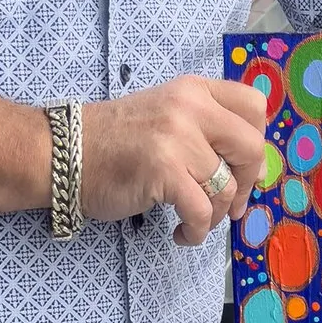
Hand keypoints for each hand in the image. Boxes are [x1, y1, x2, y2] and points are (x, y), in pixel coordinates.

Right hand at [78, 74, 270, 246]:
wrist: (64, 152)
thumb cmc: (114, 141)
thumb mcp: (166, 115)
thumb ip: (205, 129)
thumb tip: (252, 168)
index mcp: (194, 90)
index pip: (254, 105)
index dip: (258, 141)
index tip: (243, 167)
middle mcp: (190, 108)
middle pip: (251, 147)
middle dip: (246, 183)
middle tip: (230, 204)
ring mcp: (177, 138)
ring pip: (225, 187)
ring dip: (216, 214)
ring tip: (195, 220)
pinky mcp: (164, 171)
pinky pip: (202, 211)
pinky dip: (197, 230)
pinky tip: (182, 232)